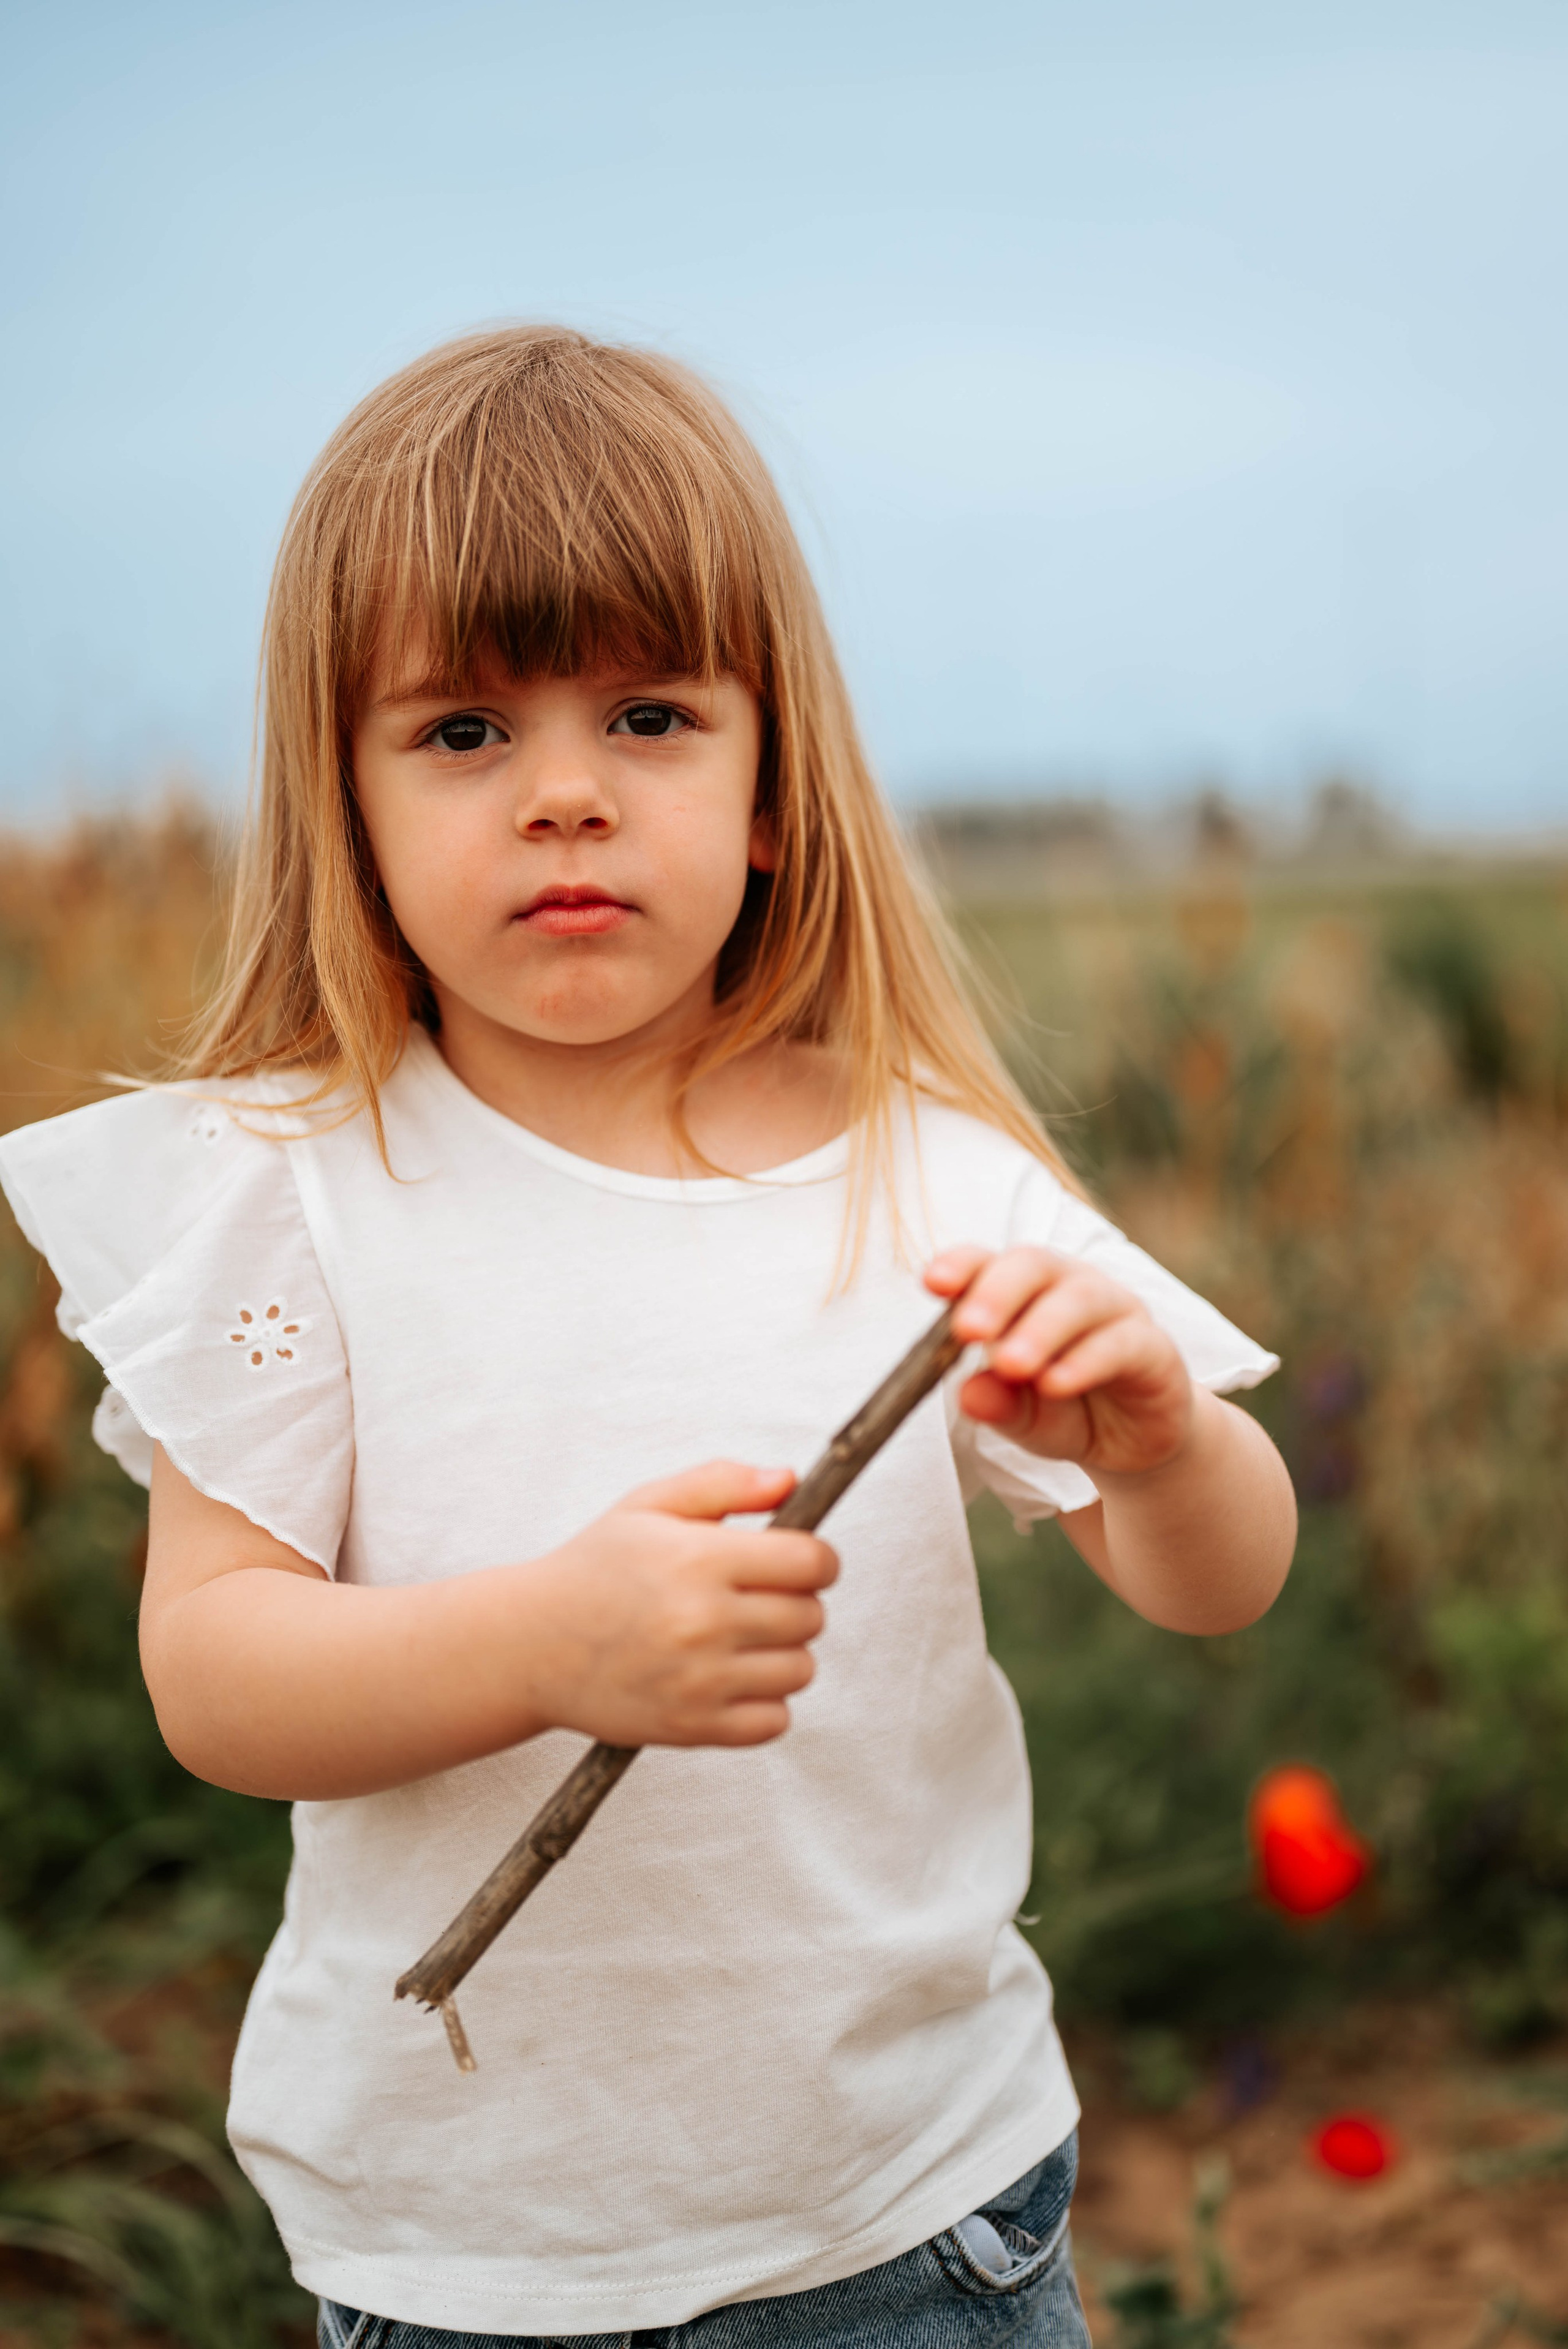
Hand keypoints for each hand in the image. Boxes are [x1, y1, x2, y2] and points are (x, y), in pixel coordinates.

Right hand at [521, 1461, 837, 1749]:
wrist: (529, 1645)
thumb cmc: (594, 1569)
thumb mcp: (649, 1505)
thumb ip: (723, 1484)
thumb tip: (790, 1480)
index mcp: (697, 1560)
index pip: (811, 1562)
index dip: (816, 1558)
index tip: (797, 1561)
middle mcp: (703, 1622)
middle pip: (810, 1616)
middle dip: (796, 1602)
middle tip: (758, 1597)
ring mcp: (699, 1681)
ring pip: (800, 1669)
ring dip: (783, 1653)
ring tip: (741, 1638)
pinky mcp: (692, 1728)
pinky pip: (774, 1721)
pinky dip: (765, 1703)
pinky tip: (731, 1678)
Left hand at [925, 1245, 1193, 1477]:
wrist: (1138, 1443)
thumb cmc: (1067, 1411)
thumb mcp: (1023, 1417)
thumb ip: (998, 1404)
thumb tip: (967, 1394)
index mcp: (1025, 1292)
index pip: (988, 1262)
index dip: (961, 1266)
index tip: (932, 1284)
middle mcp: (1070, 1286)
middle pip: (1033, 1264)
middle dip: (996, 1293)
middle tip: (968, 1330)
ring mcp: (1116, 1311)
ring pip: (1079, 1299)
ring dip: (1040, 1329)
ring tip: (1011, 1365)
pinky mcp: (1154, 1347)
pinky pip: (1121, 1343)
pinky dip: (1086, 1361)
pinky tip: (1057, 1383)